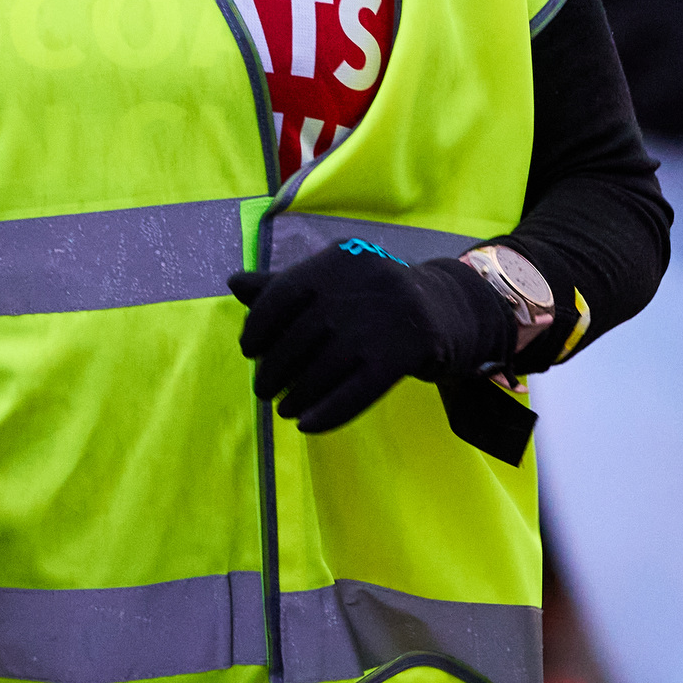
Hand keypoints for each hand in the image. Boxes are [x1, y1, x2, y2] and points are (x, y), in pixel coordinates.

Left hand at [234, 240, 513, 435]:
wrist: (449, 310)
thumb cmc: (375, 299)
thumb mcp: (335, 284)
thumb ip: (286, 286)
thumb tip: (232, 282)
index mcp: (340, 257)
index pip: (283, 293)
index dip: (259, 325)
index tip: (249, 351)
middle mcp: (363, 280)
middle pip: (301, 335)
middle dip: (275, 368)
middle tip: (264, 390)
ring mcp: (387, 315)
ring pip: (325, 366)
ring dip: (297, 395)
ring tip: (283, 410)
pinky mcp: (407, 351)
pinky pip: (356, 391)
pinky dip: (327, 413)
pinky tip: (307, 425)